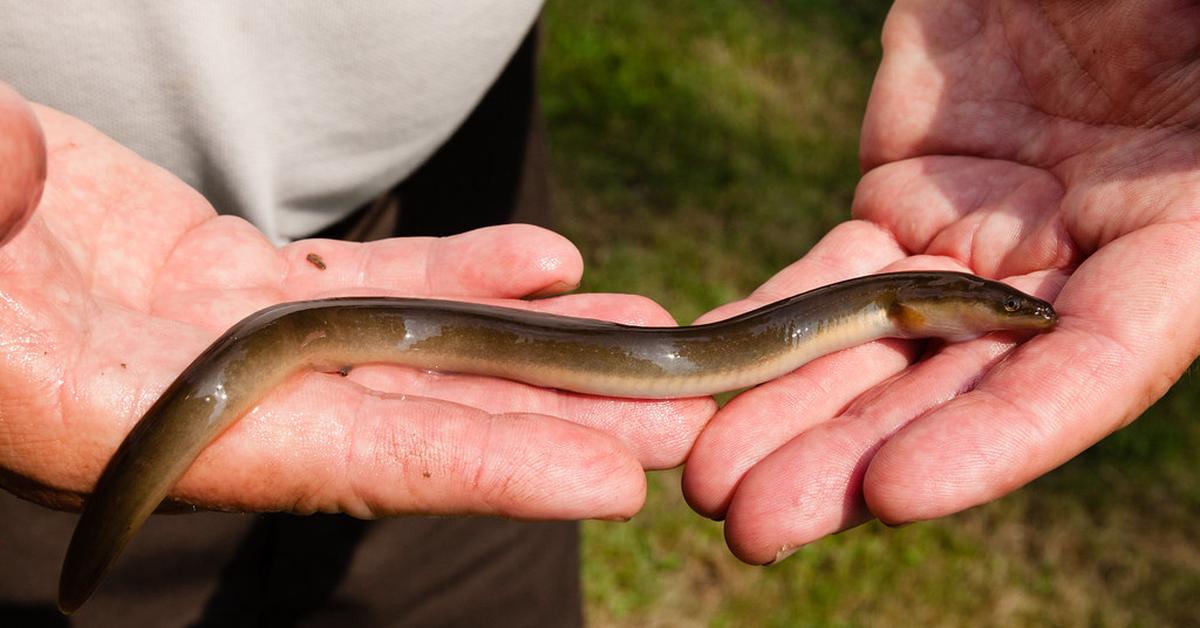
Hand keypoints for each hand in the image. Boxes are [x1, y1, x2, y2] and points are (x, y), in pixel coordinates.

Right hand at [0, 83, 713, 520]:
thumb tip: (15, 181)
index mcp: (121, 417)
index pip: (341, 460)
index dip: (480, 471)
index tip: (607, 480)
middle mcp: (195, 396)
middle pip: (411, 420)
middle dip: (552, 423)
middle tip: (683, 420)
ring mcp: (218, 335)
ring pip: (407, 349)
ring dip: (531, 346)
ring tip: (646, 335)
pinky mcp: (225, 277)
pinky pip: (367, 283)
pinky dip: (460, 273)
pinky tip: (547, 263)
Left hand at [682, 0, 1199, 562]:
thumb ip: (1186, 161)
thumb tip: (1141, 233)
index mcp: (1177, 238)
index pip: (1088, 374)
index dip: (995, 440)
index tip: (893, 490)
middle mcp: (1073, 265)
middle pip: (954, 390)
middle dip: (849, 460)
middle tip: (752, 522)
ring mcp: (978, 233)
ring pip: (875, 348)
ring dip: (788, 416)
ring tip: (700, 474)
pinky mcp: (903, 193)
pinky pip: (828, 277)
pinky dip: (769, 325)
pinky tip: (701, 374)